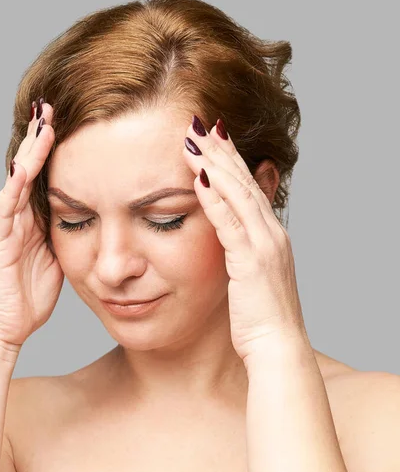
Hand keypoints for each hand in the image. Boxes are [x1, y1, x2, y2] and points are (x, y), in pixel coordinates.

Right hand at [0, 98, 63, 355]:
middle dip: (42, 138)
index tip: (74, 121)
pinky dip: (14, 185)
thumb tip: (96, 218)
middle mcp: (20, 216)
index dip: (57, 149)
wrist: (6, 323)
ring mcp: (7, 225)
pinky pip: (6, 208)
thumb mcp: (60, 256)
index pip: (47, 176)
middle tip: (54, 106)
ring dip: (30, 151)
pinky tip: (23, 164)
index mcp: (36, 218)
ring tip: (41, 122)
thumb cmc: (31, 292)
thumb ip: (70, 234)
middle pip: (31, 169)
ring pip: (18, 180)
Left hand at [182, 117, 309, 361]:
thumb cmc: (260, 319)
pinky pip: (230, 223)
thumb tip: (227, 243)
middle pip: (244, 182)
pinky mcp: (251, 261)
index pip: (248, 188)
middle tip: (200, 124)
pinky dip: (215, 199)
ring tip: (194, 139)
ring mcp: (264, 245)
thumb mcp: (250, 279)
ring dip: (215, 165)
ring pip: (238, 194)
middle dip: (221, 151)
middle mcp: (271, 233)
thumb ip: (241, 254)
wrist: (277, 347)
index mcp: (270, 236)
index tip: (212, 139)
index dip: (230, 161)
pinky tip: (198, 178)